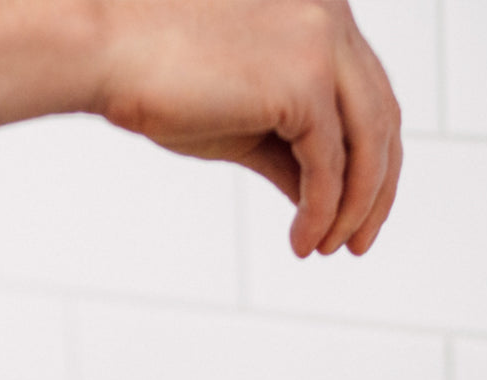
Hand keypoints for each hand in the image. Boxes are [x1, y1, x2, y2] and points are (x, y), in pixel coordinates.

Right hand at [95, 0, 400, 256]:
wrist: (103, 49)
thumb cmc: (157, 78)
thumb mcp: (242, 120)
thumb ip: (290, 149)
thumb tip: (321, 200)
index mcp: (319, 12)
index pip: (369, 94)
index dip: (371, 160)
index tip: (356, 211)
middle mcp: (331, 16)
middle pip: (383, 119)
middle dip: (375, 190)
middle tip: (356, 244)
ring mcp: (322, 43)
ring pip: (368, 145)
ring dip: (353, 209)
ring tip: (329, 249)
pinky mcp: (303, 79)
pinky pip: (330, 165)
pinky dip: (322, 212)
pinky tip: (303, 242)